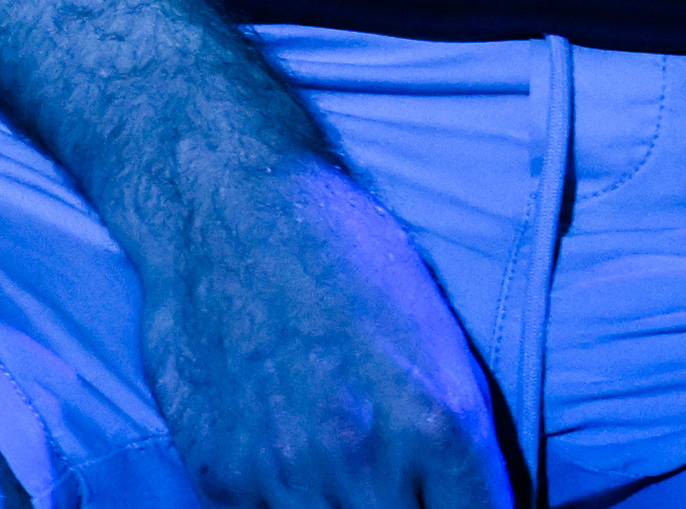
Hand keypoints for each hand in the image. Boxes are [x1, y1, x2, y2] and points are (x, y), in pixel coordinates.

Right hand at [121, 147, 509, 508]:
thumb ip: (464, 444)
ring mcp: (287, 474)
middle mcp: (366, 460)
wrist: (230, 205)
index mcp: (439, 423)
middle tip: (400, 490)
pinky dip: (283, 503)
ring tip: (342, 480)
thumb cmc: (346, 253)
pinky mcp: (220, 475)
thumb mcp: (440, 340)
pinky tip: (286, 461)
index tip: (456, 505)